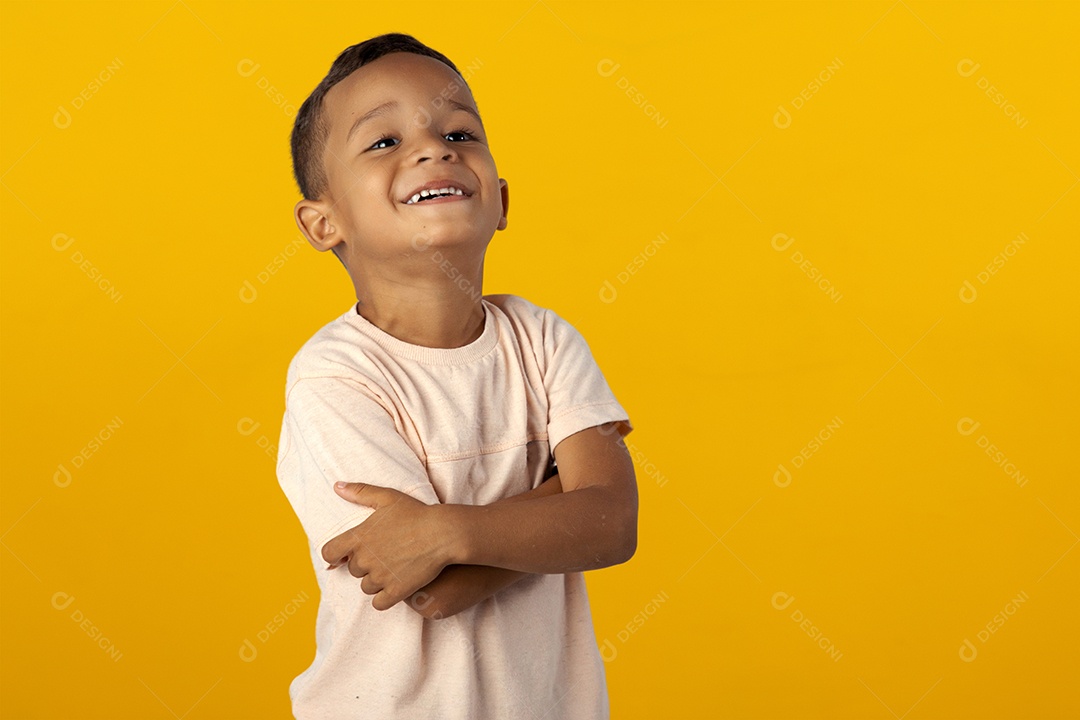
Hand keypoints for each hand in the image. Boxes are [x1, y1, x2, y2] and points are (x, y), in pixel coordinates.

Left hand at [321, 482, 453, 610]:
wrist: (443, 533)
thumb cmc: (416, 513)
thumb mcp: (387, 497)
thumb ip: (360, 492)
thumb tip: (337, 486)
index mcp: (358, 537)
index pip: (329, 553)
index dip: (335, 555)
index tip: (345, 555)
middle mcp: (365, 559)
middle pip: (353, 570)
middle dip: (366, 565)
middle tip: (386, 554)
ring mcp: (380, 577)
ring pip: (366, 587)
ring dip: (376, 581)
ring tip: (395, 567)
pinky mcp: (395, 591)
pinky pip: (379, 603)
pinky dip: (385, 598)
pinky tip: (396, 586)